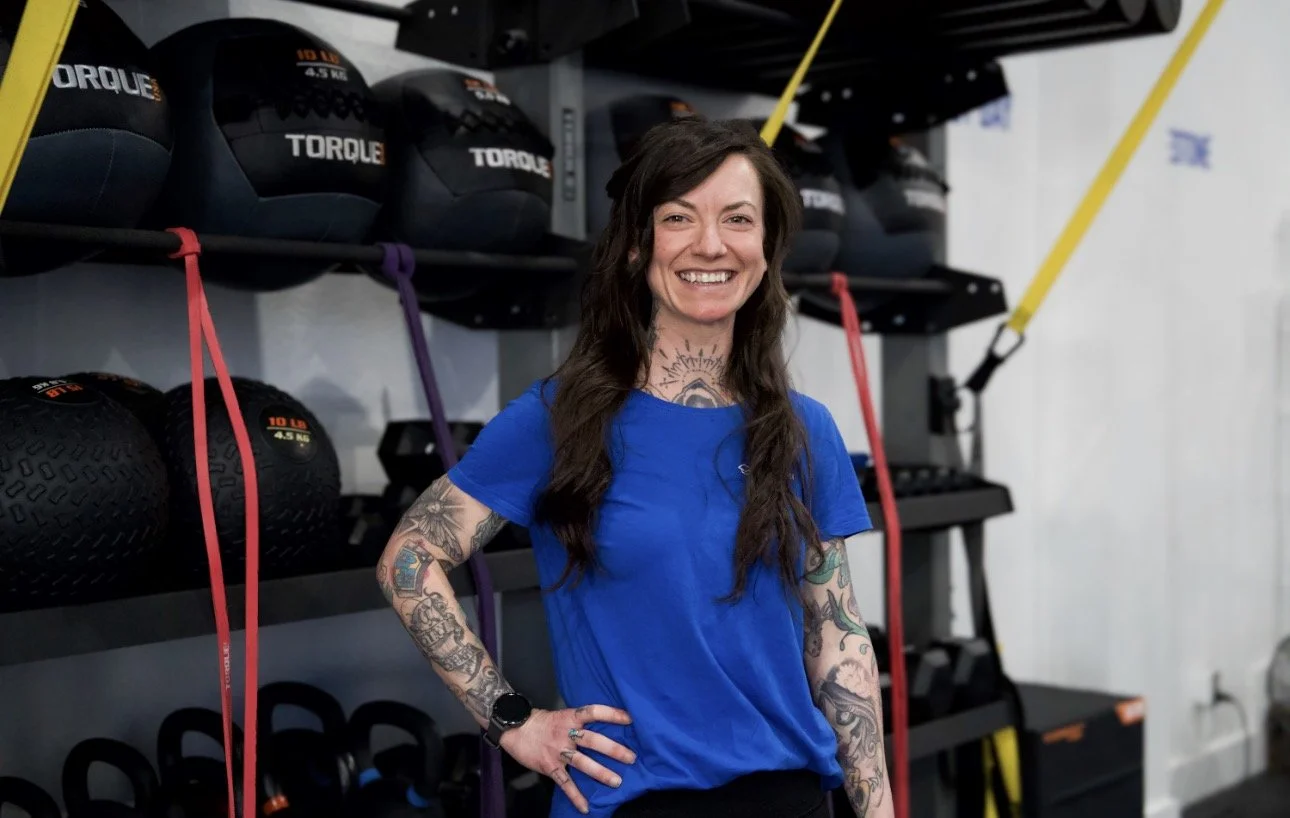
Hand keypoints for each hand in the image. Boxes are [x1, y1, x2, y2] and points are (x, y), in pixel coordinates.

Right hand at [498, 704, 635, 814]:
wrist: (515, 728)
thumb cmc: (541, 721)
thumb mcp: (561, 715)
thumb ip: (578, 722)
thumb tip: (602, 727)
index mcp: (570, 717)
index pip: (594, 712)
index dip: (612, 714)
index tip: (630, 718)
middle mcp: (565, 734)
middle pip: (592, 740)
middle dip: (613, 749)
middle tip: (631, 757)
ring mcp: (558, 751)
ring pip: (582, 763)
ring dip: (600, 773)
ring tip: (617, 781)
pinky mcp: (549, 766)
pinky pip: (565, 783)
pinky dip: (575, 797)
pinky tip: (585, 808)